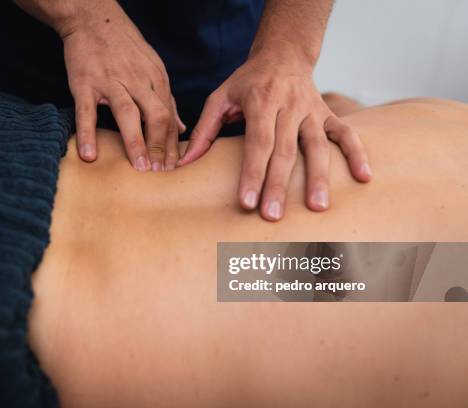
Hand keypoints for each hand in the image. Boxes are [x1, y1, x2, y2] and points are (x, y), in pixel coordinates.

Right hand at [16, 0, 184, 170]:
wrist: (92, 18)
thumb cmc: (124, 47)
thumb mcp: (153, 68)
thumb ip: (166, 99)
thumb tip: (180, 129)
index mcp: (156, 78)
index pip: (169, 117)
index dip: (172, 145)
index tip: (174, 169)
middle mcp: (137, 80)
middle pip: (156, 116)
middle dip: (161, 148)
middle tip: (160, 174)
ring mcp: (110, 81)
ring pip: (128, 114)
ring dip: (136, 143)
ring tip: (140, 169)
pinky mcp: (84, 83)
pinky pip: (87, 112)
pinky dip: (89, 134)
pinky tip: (90, 155)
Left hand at [178, 53, 371, 220]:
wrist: (283, 54)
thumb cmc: (247, 81)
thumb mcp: (220, 97)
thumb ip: (203, 131)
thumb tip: (183, 163)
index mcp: (261, 103)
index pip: (257, 143)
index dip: (252, 173)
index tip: (246, 203)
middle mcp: (289, 108)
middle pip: (285, 151)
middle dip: (279, 185)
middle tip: (274, 217)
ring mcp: (312, 112)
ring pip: (318, 146)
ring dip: (319, 177)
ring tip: (318, 208)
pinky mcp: (328, 114)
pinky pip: (346, 133)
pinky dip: (357, 153)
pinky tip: (364, 178)